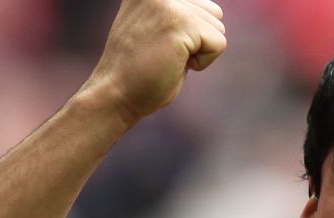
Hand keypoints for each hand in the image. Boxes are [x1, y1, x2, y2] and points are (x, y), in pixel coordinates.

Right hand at [80, 0, 226, 123]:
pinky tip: (173, 64)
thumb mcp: (158, 26)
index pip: (204, 4)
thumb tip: (212, 9)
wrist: (115, 93)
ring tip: (167, 57)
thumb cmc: (140, 68)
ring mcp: (167, 2)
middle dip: (198, 41)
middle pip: (215, 13)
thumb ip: (178, 11)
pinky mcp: (179, 22)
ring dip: (199, 51)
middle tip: (164, 53)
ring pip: (218, 27)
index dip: (193, 33)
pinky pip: (218, 43)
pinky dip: (202, 63)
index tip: (162, 44)